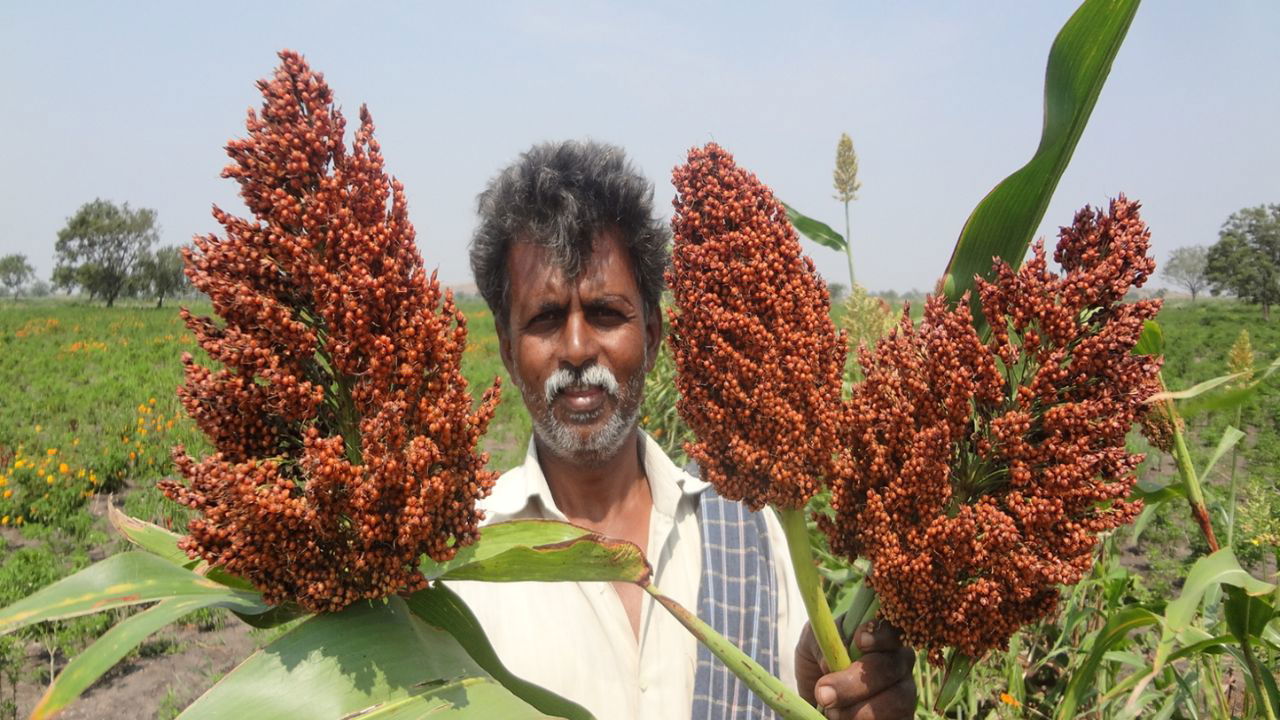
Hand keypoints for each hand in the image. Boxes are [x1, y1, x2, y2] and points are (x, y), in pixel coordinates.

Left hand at [795, 618, 915, 719]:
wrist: (818, 694)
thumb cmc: (819, 659)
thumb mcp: (813, 642)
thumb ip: (823, 644)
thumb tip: (829, 664)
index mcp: (881, 638)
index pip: (892, 631)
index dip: (880, 636)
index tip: (859, 641)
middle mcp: (898, 664)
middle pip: (890, 669)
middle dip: (854, 684)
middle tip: (823, 694)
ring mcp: (904, 693)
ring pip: (896, 701)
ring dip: (860, 711)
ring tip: (831, 713)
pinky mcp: (902, 717)